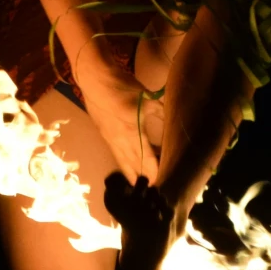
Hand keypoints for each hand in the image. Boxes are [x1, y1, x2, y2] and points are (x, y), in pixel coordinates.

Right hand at [77, 62, 162, 186]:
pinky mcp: (104, 135)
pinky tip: (127, 165)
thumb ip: (161, 112)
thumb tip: (174, 121)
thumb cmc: (122, 87)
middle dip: (144, 178)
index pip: (146, 158)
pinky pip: (116, 154)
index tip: (162, 183)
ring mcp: (110, 139)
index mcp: (133, 133)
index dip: (154, 172)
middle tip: (154, 190)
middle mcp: (120, 141)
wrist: (95, 79)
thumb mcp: (147, 97)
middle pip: (134, 165)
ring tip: (140, 186)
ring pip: (123, 162)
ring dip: (132, 174)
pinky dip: (123, 163)